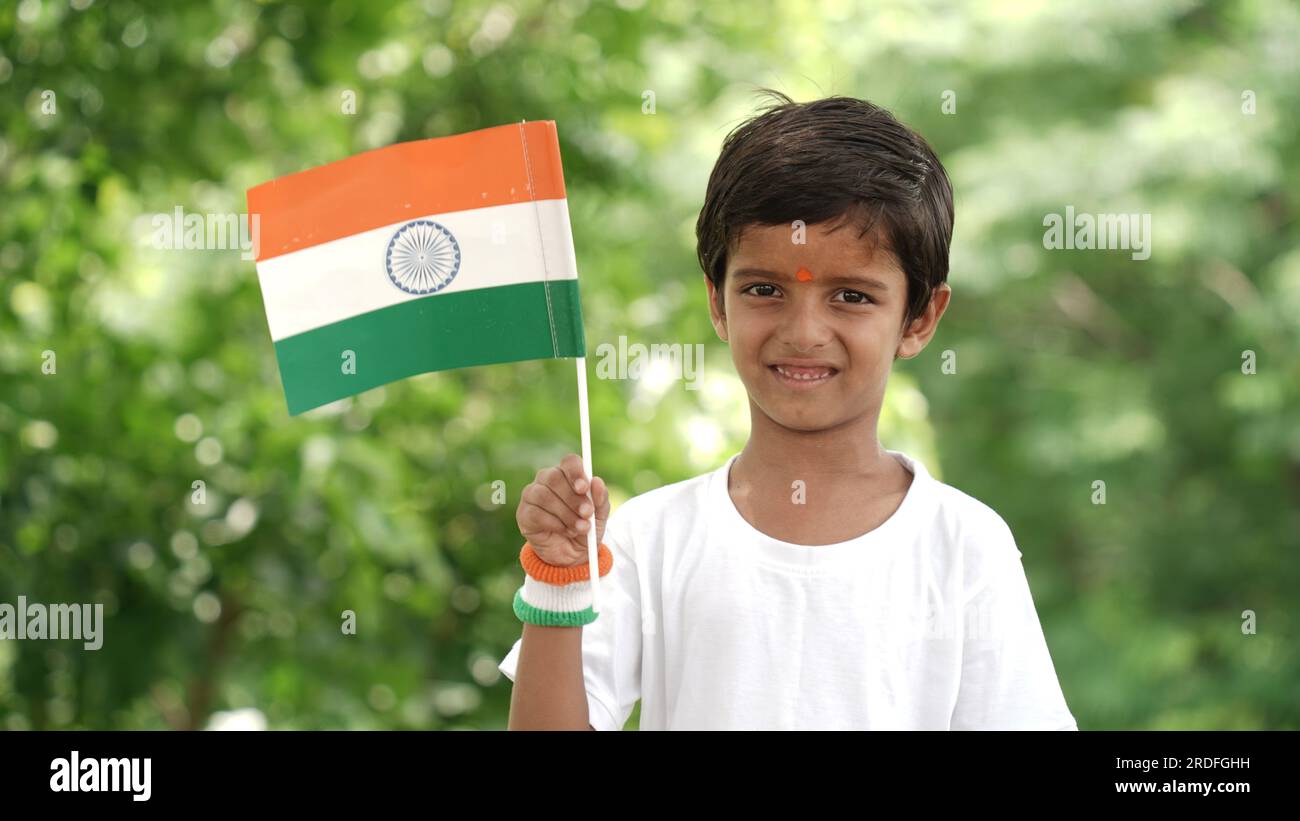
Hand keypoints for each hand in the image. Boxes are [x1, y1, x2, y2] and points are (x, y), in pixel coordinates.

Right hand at [516, 453, 609, 567]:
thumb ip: (601, 498)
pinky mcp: (524, 514)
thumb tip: (596, 482)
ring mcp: (532, 495)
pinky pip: (536, 513)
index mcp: (568, 475)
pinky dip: (555, 524)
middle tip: (586, 513)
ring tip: (580, 528)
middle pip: (554, 476)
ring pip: (544, 496)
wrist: (573, 555)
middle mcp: (547, 480)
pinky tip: (565, 531)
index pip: (569, 462)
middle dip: (573, 497)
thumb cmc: (586, 528)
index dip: (576, 472)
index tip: (584, 488)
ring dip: (566, 514)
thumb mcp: (600, 516)